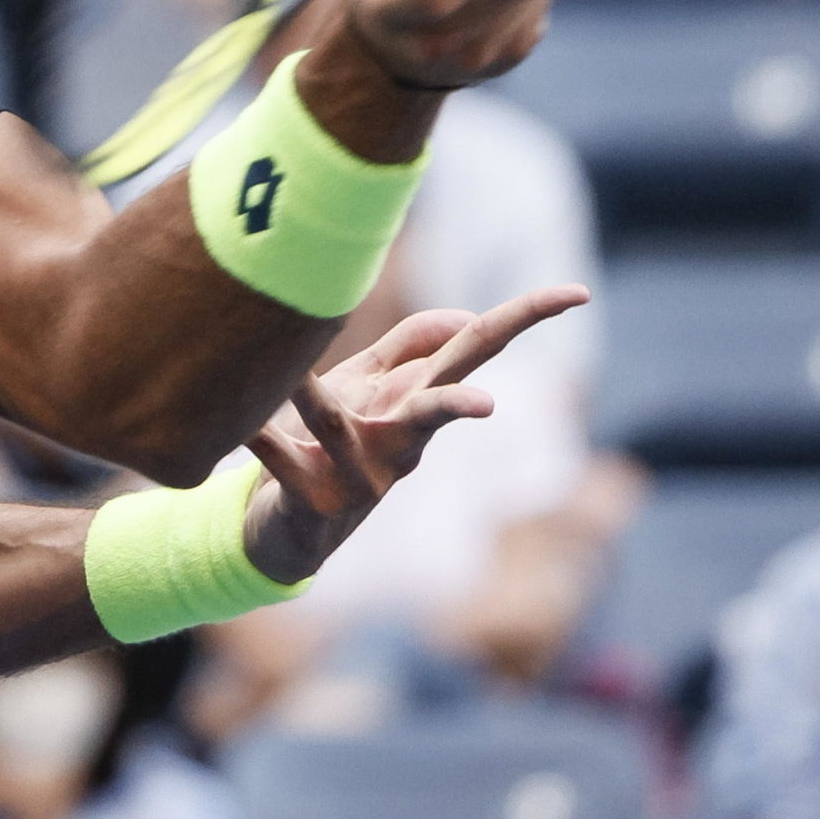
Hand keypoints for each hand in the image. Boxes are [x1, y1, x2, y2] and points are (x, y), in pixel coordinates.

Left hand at [241, 284, 591, 584]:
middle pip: (436, 409)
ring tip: (297, 377)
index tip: (579, 291)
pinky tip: (240, 423)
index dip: (527, 317)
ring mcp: (357, 476)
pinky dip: (258, 437)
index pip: (478, 348)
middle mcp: (397, 441)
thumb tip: (465, 314)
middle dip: (458, 405)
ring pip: (338, 428)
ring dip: (314, 400)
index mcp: (416, 401)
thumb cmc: (335, 440)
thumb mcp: (373, 386)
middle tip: (486, 409)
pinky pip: (277, 459)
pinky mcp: (312, 501)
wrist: (286, 527)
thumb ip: (413, 346)